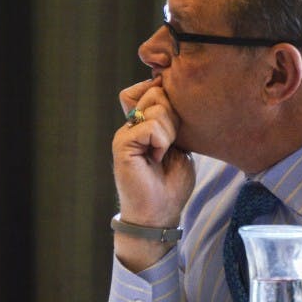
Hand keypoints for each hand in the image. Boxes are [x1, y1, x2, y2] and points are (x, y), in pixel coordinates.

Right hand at [113, 77, 194, 227]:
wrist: (159, 213)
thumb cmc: (172, 184)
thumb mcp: (181, 145)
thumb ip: (174, 120)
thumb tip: (169, 90)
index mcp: (144, 122)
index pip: (155, 88)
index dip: (171, 99)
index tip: (178, 129)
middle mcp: (132, 123)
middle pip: (157, 92)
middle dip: (174, 117)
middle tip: (170, 145)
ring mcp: (125, 132)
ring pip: (156, 108)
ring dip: (169, 133)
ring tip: (162, 154)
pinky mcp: (121, 143)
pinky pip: (149, 127)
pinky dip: (161, 143)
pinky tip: (156, 159)